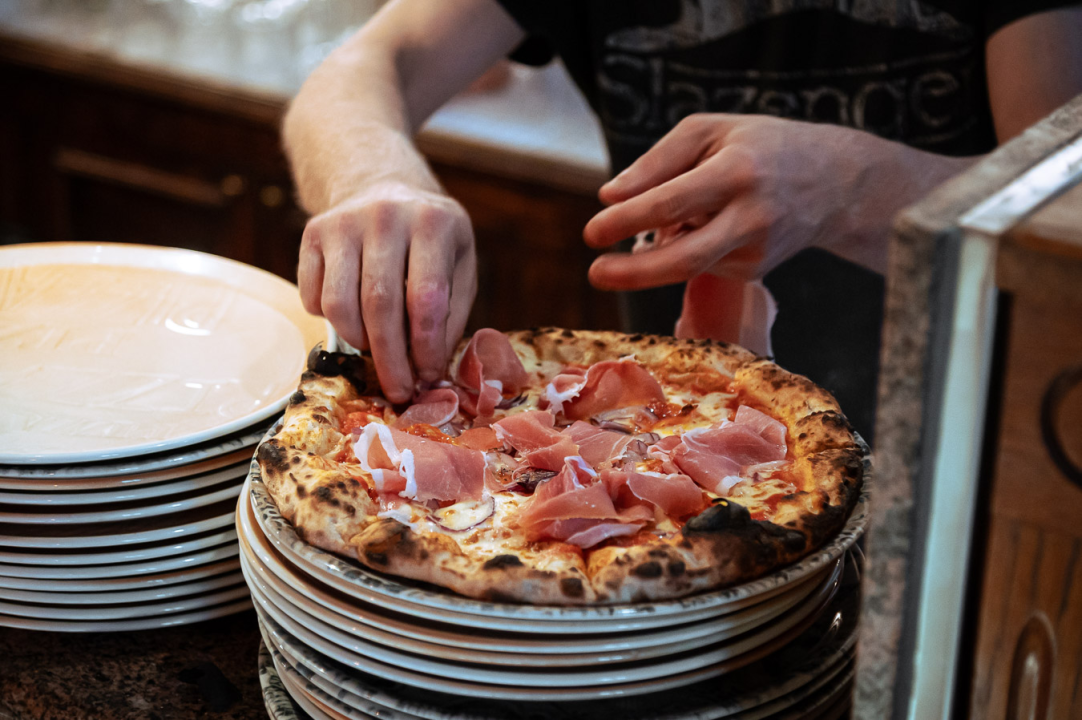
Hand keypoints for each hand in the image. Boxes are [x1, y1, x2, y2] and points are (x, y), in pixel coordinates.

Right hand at [297, 181, 476, 402]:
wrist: (383, 188)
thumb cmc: (430, 240)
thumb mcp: (459, 266)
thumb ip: (450, 315)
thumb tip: (427, 372)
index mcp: (433, 223)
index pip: (425, 299)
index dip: (425, 348)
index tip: (428, 376)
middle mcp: (385, 217)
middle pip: (380, 306)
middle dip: (389, 360)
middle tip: (398, 390)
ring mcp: (343, 222)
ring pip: (339, 306)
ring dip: (358, 343)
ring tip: (375, 350)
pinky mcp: (312, 233)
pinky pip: (313, 297)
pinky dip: (330, 322)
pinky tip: (352, 318)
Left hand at [583, 113, 970, 288]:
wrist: (833, 181)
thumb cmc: (759, 146)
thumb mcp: (709, 131)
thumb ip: (657, 162)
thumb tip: (609, 197)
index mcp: (737, 172)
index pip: (672, 202)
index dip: (627, 220)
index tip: (591, 232)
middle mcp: (751, 216)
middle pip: (683, 258)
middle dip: (632, 272)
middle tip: (595, 273)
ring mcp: (756, 251)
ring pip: (686, 265)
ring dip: (653, 255)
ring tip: (651, 233)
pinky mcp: (754, 271)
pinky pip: (699, 264)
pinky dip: (683, 247)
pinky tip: (700, 225)